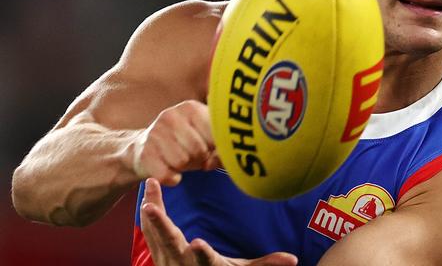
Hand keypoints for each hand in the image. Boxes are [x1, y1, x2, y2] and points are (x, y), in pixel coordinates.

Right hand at [132, 100, 221, 185]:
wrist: (144, 146)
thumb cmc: (184, 143)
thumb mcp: (205, 138)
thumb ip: (220, 149)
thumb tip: (211, 163)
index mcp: (191, 108)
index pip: (215, 134)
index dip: (215, 147)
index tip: (208, 146)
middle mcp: (171, 115)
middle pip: (199, 149)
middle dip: (200, 158)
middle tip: (193, 155)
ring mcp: (155, 133)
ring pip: (182, 162)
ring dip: (185, 167)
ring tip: (181, 160)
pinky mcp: (144, 153)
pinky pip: (166, 175)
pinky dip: (172, 178)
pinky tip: (170, 170)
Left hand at [140, 178, 297, 265]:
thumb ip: (263, 265)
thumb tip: (293, 260)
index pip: (203, 260)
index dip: (201, 253)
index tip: (198, 243)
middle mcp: (181, 264)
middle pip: (170, 243)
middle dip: (160, 225)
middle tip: (150, 206)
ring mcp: (165, 260)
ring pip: (154, 234)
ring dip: (151, 210)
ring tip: (150, 185)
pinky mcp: (157, 254)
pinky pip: (149, 232)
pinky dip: (148, 213)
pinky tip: (147, 194)